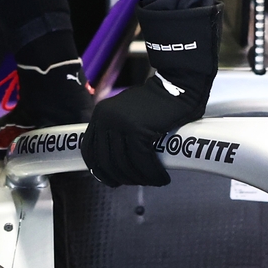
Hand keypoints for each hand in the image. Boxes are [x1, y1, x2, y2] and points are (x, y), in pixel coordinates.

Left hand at [80, 5, 219, 187]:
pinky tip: (161, 178)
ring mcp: (121, 124)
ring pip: (125, 164)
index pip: (90, 150)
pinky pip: (142, 161)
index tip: (113, 181)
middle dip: (123, 177)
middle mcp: (106, 118)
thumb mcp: (127, 112)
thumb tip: (116, 163)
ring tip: (153, 181)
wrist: (177, 85)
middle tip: (138, 182)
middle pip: (107, 161)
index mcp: (100, 115)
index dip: (100, 170)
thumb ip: (117, 130)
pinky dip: (152, 174)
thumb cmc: (156, 102)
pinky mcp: (138, 129)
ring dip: (140, 178)